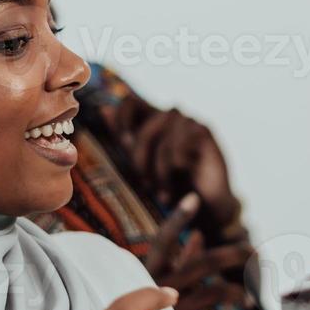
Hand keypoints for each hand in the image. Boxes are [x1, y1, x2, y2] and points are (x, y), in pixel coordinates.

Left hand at [117, 95, 241, 233]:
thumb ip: (126, 138)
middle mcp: (172, 116)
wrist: (205, 206)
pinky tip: (183, 179)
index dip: (122, 119)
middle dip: (141, 159)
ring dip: (160, 170)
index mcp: (155, 120)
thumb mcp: (142, 163)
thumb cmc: (173, 184)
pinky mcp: (204, 130)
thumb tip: (104, 109)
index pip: (130, 102)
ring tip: (165, 191)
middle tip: (146, 185)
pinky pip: (179, 146)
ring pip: (163, 140)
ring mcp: (189, 121)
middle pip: (146, 128)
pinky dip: (176, 168)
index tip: (123, 143)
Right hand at [146, 194, 249, 309]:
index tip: (193, 199)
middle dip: (235, 255)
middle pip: (204, 263)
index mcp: (147, 276)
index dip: (175, 220)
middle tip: (257, 253)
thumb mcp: (158, 289)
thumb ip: (178, 262)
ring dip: (237, 292)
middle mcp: (157, 291)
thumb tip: (198, 235)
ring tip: (248, 298)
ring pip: (217, 293)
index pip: (161, 242)